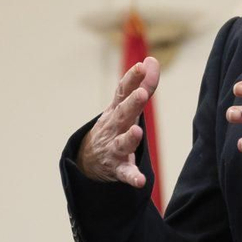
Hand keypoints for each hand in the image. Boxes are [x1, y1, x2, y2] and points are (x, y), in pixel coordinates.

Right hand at [76, 56, 160, 186]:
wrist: (89, 158)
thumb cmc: (114, 125)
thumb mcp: (124, 105)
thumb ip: (141, 84)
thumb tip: (152, 60)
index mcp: (117, 109)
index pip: (123, 91)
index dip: (132, 78)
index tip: (142, 66)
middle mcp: (114, 127)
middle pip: (123, 114)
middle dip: (132, 104)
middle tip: (141, 94)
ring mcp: (114, 147)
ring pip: (122, 143)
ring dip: (130, 138)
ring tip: (137, 132)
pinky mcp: (117, 168)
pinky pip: (125, 174)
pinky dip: (132, 177)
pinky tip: (140, 181)